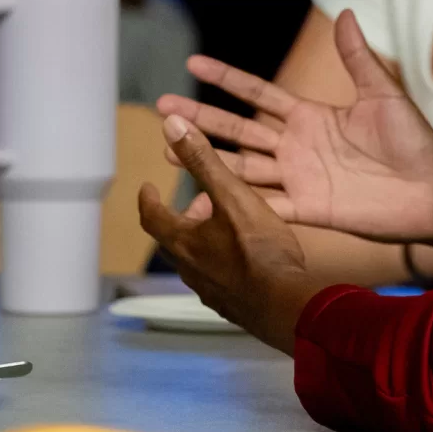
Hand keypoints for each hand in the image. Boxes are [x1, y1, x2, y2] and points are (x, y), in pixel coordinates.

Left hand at [138, 115, 322, 353]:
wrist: (285, 305)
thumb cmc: (258, 249)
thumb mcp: (232, 195)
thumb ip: (203, 160)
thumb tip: (171, 125)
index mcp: (184, 242)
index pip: (152, 218)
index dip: (148, 200)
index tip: (147, 188)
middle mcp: (190, 270)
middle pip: (175, 240)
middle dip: (183, 218)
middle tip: (198, 203)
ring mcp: (211, 292)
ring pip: (197, 261)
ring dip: (203, 241)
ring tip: (223, 227)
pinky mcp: (232, 306)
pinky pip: (219, 280)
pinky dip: (222, 262)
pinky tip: (244, 260)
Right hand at [156, 10, 432, 243]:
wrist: (431, 192)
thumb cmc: (414, 143)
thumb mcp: (384, 95)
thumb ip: (358, 59)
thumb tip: (347, 14)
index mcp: (310, 115)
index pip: (258, 93)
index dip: (226, 78)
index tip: (193, 63)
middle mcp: (296, 145)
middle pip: (237, 129)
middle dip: (201, 117)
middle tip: (162, 107)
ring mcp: (297, 178)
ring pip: (240, 166)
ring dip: (205, 158)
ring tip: (168, 149)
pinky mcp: (306, 209)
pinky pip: (262, 206)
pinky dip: (233, 205)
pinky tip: (202, 202)